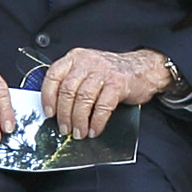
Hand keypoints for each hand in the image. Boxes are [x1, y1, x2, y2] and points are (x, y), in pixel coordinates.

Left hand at [42, 47, 174, 139]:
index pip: (53, 77)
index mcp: (75, 58)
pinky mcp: (118, 83)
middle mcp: (87, 62)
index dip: (48, 97)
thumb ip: (71, 83)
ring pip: (83, 99)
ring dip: (79, 120)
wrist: (144, 68)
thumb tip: (56, 110)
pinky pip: (102, 106)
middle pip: (68, 91)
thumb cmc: (112, 73)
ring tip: (79, 132)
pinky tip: (95, 129)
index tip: (49, 113)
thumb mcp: (87, 71)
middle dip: (64, 115)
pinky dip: (97, 122)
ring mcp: (103, 71)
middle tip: (65, 129)